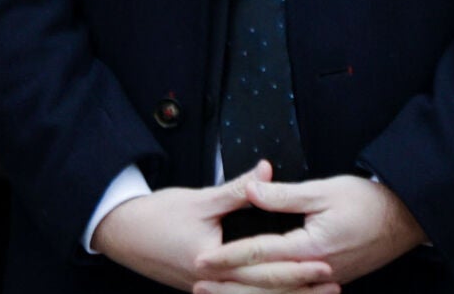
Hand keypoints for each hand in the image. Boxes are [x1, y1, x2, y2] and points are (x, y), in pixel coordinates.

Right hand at [93, 162, 336, 293]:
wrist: (119, 232)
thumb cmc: (155, 216)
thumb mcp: (199, 199)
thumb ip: (237, 189)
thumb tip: (267, 172)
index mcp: (213, 264)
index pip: (264, 272)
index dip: (297, 269)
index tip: (326, 265)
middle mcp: (212, 284)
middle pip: (263, 293)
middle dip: (300, 291)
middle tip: (334, 286)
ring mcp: (206, 290)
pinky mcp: (203, 288)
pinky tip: (279, 293)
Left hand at [195, 174, 426, 289]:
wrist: (407, 218)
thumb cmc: (368, 202)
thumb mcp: (323, 190)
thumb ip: (283, 195)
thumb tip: (250, 189)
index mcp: (311, 248)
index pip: (259, 255)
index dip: (226, 258)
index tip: (201, 261)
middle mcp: (317, 271)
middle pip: (264, 284)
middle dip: (229, 285)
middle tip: (199, 285)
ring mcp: (326, 279)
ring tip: (218, 293)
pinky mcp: (332, 278)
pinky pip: (295, 293)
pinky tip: (254, 292)